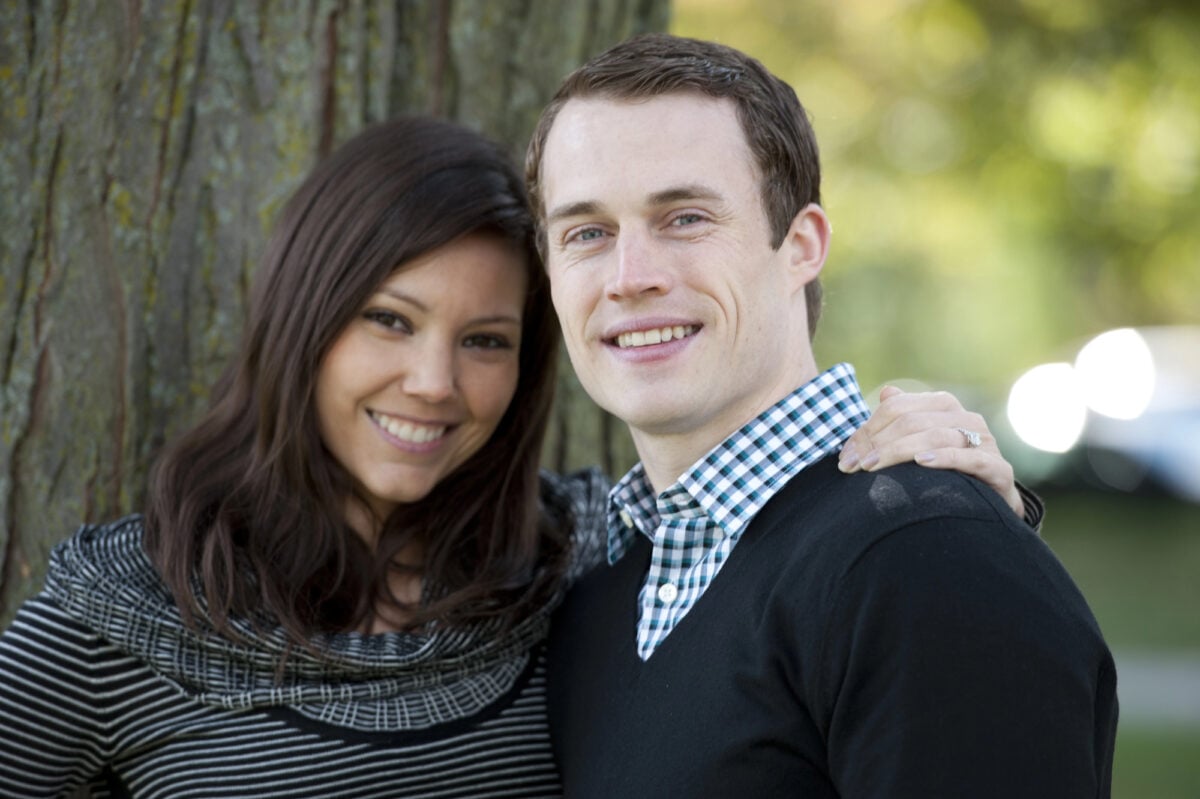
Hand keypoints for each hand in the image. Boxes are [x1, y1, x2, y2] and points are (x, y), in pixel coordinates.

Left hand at [838, 386, 1023, 518]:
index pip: (897, 408)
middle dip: (876, 444)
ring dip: (898, 452)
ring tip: (872, 467)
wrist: (991, 505)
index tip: (846, 457)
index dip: (867, 430)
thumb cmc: (947, 472)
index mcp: (944, 406)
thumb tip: (887, 392)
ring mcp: (984, 442)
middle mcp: (966, 418)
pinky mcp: (998, 468)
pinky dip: (944, 458)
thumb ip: (902, 419)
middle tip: (853, 466)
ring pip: (935, 436)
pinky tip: (921, 462)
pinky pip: (970, 457)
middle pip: (912, 421)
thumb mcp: (919, 443)